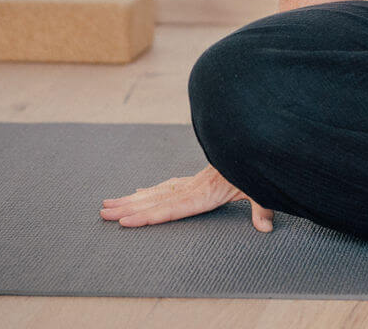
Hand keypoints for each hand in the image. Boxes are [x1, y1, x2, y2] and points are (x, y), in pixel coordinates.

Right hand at [99, 162, 274, 230]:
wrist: (256, 139)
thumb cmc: (259, 168)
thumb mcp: (262, 188)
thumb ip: (261, 208)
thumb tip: (265, 228)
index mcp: (205, 194)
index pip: (170, 208)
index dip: (147, 216)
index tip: (124, 221)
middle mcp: (194, 188)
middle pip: (155, 200)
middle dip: (128, 207)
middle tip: (103, 212)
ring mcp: (193, 183)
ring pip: (157, 192)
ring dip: (132, 199)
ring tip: (108, 204)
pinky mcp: (197, 179)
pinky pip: (168, 186)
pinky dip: (151, 190)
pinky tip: (139, 192)